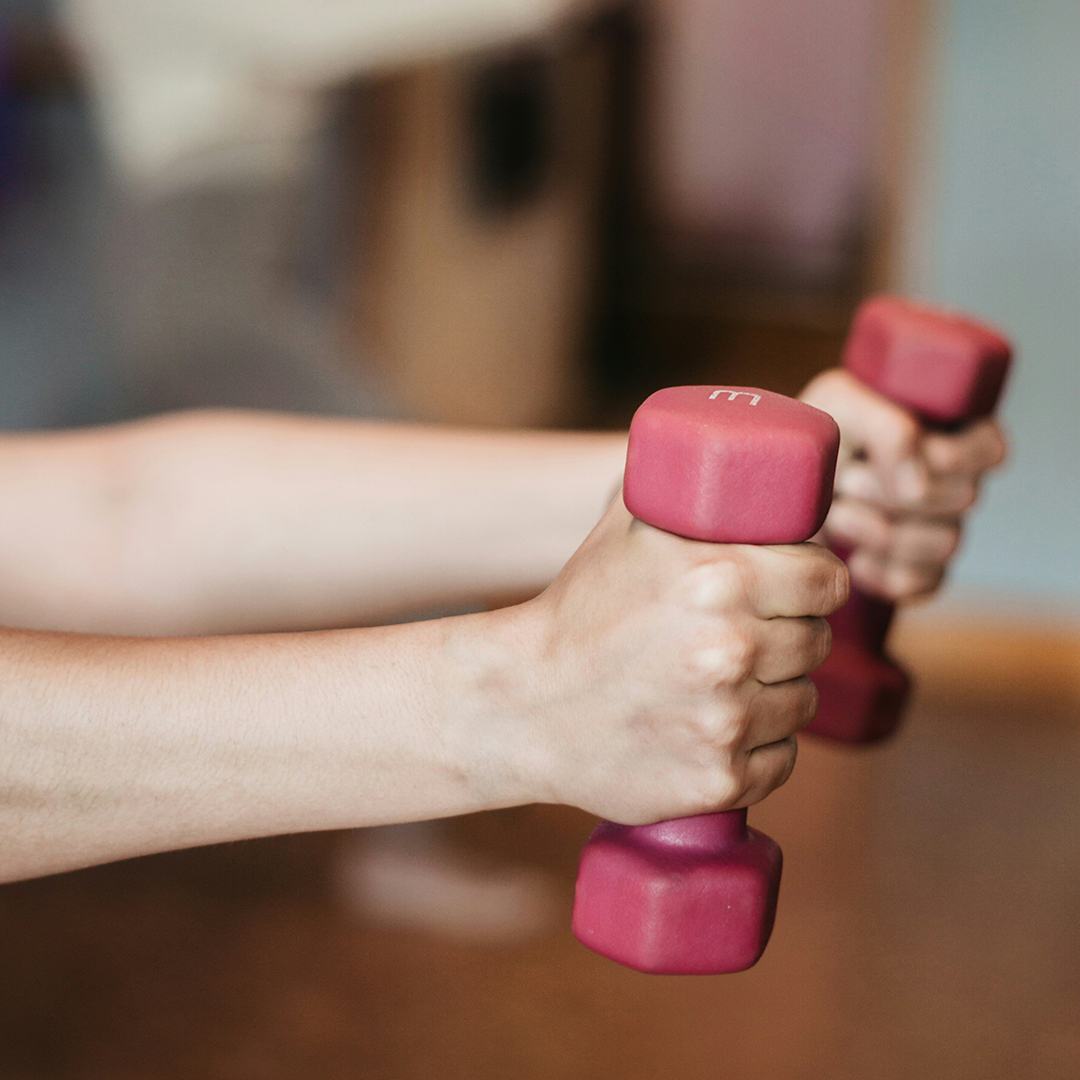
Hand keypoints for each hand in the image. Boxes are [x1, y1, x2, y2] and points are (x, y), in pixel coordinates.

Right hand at [478, 498, 847, 824]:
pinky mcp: (718, 779)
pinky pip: (781, 759)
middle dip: (791, 635)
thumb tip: (735, 449)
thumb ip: (683, 485)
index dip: (815, 583)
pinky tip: (717, 728)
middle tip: (749, 636)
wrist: (521, 704)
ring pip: (801, 702)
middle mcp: (732, 649)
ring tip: (726, 682)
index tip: (796, 590)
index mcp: (721, 578)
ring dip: (776, 692)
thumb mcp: (625, 529)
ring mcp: (726, 721)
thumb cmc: (577, 610)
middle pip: (818, 641)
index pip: (828, 580)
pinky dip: (759, 747)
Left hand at [800, 369, 1006, 601]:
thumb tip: (919, 486)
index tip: (895, 454)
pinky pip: (922, 584)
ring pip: (945, 544)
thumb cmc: (813, 436)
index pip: (989, 450)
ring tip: (837, 515)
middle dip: (894, 492)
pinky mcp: (916, 570)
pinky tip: (852, 558)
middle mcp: (953, 482)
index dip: (950, 456)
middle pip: (964, 498)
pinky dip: (881, 573)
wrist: (775, 489)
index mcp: (948, 431)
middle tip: (846, 482)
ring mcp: (938, 529)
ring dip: (880, 531)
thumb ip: (888, 429)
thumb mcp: (840, 405)